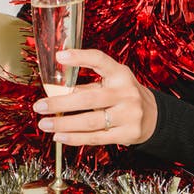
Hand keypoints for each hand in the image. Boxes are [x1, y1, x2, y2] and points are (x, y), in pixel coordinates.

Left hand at [32, 49, 157, 145]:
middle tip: (39, 106)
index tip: (60, 56)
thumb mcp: (112, 82)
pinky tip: (59, 136)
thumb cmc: (124, 95)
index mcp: (120, 74)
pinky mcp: (127, 134)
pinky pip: (96, 137)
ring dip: (63, 123)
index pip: (100, 60)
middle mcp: (126, 93)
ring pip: (89, 121)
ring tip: (44, 124)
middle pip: (88, 99)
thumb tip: (56, 91)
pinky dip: (75, 138)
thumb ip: (88, 84)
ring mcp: (128, 114)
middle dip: (59, 103)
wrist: (153, 117)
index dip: (80, 57)